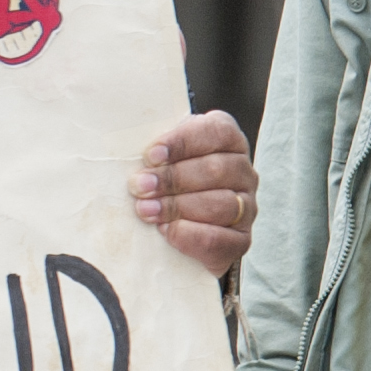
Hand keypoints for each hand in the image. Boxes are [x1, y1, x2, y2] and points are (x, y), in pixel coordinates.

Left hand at [131, 108, 255, 278]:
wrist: (175, 232)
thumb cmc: (161, 182)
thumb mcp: (158, 157)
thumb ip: (154, 149)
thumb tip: (124, 146)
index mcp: (227, 141)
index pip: (217, 132)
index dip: (183, 142)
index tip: (150, 155)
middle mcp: (243, 172)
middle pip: (217, 169)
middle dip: (173, 178)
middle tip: (139, 186)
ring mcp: (246, 206)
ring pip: (222, 204)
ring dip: (178, 207)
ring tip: (146, 210)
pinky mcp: (240, 239)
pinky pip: (223, 239)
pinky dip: (191, 235)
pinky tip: (166, 231)